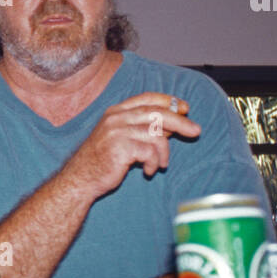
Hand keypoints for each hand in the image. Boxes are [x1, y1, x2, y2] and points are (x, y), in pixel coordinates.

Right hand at [66, 92, 199, 198]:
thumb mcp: (122, 139)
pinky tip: (148, 171)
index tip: (185, 108)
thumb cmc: (102, 161)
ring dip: (163, 153)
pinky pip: (150, 151)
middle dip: (180, 121)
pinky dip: (154, 163)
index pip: (147, 98)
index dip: (168, 101)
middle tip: (196, 131)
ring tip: (159, 165)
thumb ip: (143, 129)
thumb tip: (171, 125)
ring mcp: (117, 131)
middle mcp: (116, 117)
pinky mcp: (120, 147)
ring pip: (156, 134)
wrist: (81, 179)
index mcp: (116, 111)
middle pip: (157, 113)